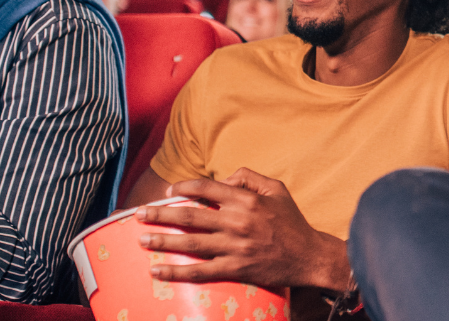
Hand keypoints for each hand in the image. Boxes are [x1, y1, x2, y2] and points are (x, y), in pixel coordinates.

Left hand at [135, 167, 349, 291]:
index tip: (169, 192)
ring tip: (142, 240)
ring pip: (191, 243)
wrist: (309, 256)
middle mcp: (237, 222)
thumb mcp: (277, 189)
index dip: (184, 187)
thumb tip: (225, 178)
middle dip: (160, 214)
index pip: (206, 188)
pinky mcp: (236, 268)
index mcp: (246, 200)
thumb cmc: (292, 222)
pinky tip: (158, 271)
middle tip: (139, 214)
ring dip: (162, 241)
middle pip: (190, 216)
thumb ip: (250, 177)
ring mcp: (235, 247)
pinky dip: (177, 272)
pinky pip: (201, 271)